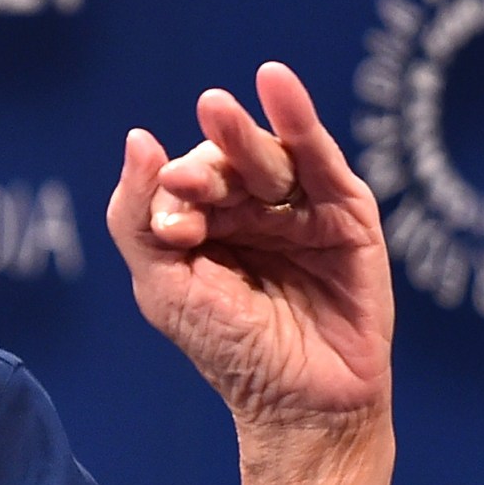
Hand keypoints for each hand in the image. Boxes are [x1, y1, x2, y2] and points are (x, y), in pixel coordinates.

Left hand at [106, 62, 395, 484]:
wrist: (301, 403)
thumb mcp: (164, 287)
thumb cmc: (229, 351)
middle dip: (207, 160)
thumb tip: (139, 138)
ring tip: (215, 107)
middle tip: (189, 177)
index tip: (175, 231)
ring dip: (240, 135)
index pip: (183, 182)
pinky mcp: (346, 213)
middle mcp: (251, 210)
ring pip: (268, 156)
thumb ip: (137, 218)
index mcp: (204, 226)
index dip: (175, 192)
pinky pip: (320, 157)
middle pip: (226, 161)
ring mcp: (300, 209)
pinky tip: (273, 81)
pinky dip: (299, 118)